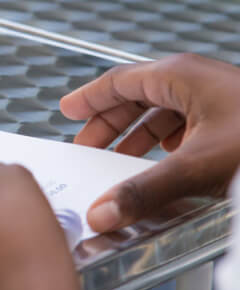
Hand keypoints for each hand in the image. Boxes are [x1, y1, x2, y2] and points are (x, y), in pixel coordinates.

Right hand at [59, 53, 239, 232]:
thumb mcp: (198, 167)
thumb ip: (145, 192)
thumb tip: (103, 214)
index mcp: (179, 75)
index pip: (117, 81)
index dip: (89, 99)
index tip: (67, 110)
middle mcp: (197, 80)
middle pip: (138, 96)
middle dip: (110, 122)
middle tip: (86, 144)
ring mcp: (218, 97)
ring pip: (164, 110)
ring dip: (139, 134)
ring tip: (121, 159)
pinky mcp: (234, 118)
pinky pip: (188, 124)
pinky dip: (168, 143)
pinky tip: (169, 165)